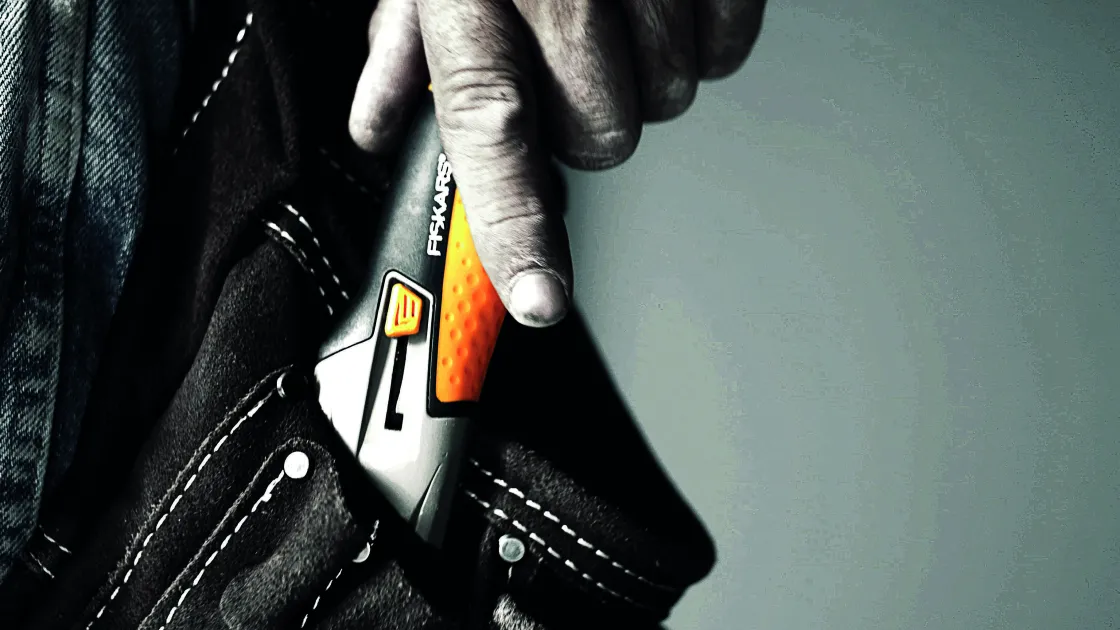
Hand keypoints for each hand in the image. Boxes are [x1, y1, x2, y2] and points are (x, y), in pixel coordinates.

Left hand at [349, 0, 765, 326]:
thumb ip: (401, 42)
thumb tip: (381, 124)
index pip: (491, 123)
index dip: (516, 223)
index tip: (537, 299)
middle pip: (603, 132)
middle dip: (583, 129)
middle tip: (564, 75)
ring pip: (671, 96)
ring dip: (641, 79)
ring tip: (610, 16)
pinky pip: (728, 47)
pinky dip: (701, 41)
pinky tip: (662, 1)